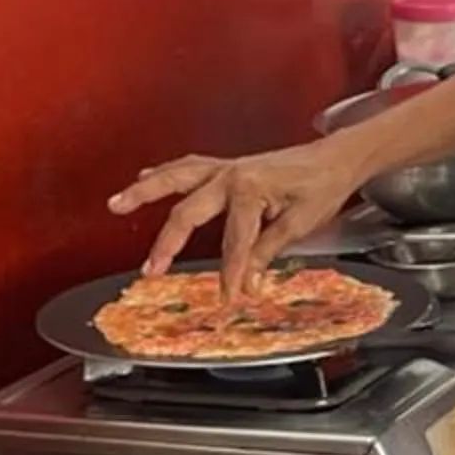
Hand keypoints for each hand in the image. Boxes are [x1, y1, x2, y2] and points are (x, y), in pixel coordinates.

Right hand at [108, 136, 361, 291]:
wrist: (338, 157)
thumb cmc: (323, 185)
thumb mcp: (301, 223)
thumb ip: (269, 251)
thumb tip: (249, 282)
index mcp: (251, 189)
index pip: (234, 241)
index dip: (231, 272)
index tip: (227, 297)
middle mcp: (232, 175)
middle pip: (188, 211)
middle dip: (167, 243)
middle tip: (150, 270)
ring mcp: (227, 168)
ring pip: (176, 178)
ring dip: (145, 192)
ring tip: (116, 204)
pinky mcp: (229, 167)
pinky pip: (188, 168)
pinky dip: (165, 173)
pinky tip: (146, 177)